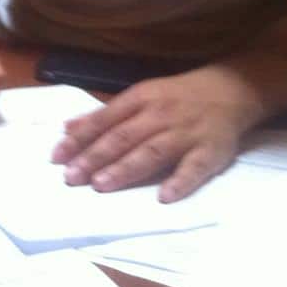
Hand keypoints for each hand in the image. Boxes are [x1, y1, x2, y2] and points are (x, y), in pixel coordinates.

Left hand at [50, 69, 263, 202]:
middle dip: (95, 157)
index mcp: (140, 99)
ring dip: (126, 168)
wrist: (230, 89)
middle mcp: (160, 114)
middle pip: (124, 137)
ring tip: (101, 185)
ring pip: (152, 151)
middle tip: (72, 177)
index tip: (57, 158)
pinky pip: (195, 168)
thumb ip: (103, 115)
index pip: (105, 120)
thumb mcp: (138, 97)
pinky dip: (180, 182)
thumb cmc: (175, 97)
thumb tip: (66, 128)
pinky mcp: (211, 150)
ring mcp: (186, 132)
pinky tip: (163, 197)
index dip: (80, 139)